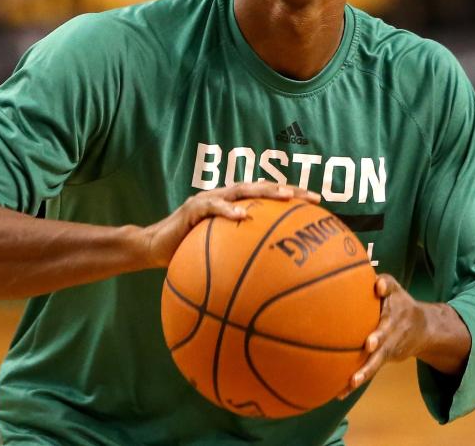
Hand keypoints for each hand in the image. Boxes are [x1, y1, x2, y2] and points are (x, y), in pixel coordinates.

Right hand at [142, 182, 320, 268]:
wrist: (154, 249)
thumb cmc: (189, 255)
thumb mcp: (220, 257)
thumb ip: (241, 258)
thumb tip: (271, 285)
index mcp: (235, 206)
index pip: (268, 198)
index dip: (293, 198)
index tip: (320, 204)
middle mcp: (225, 197)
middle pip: (262, 188)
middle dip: (289, 191)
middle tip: (313, 198)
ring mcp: (209, 199)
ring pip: (242, 190)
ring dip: (265, 191)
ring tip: (286, 196)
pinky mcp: (192, 208)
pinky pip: (213, 207)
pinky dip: (228, 211)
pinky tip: (243, 216)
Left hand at [339, 274, 426, 398]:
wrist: (424, 329)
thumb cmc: (400, 303)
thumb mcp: (395, 288)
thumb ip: (383, 283)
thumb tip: (374, 282)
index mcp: (394, 305)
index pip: (390, 293)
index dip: (384, 290)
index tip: (378, 288)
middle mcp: (393, 327)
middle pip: (386, 334)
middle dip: (379, 339)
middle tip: (370, 344)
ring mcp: (390, 346)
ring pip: (377, 360)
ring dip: (365, 371)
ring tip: (352, 381)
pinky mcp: (384, 359)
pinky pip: (369, 371)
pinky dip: (354, 383)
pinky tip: (339, 394)